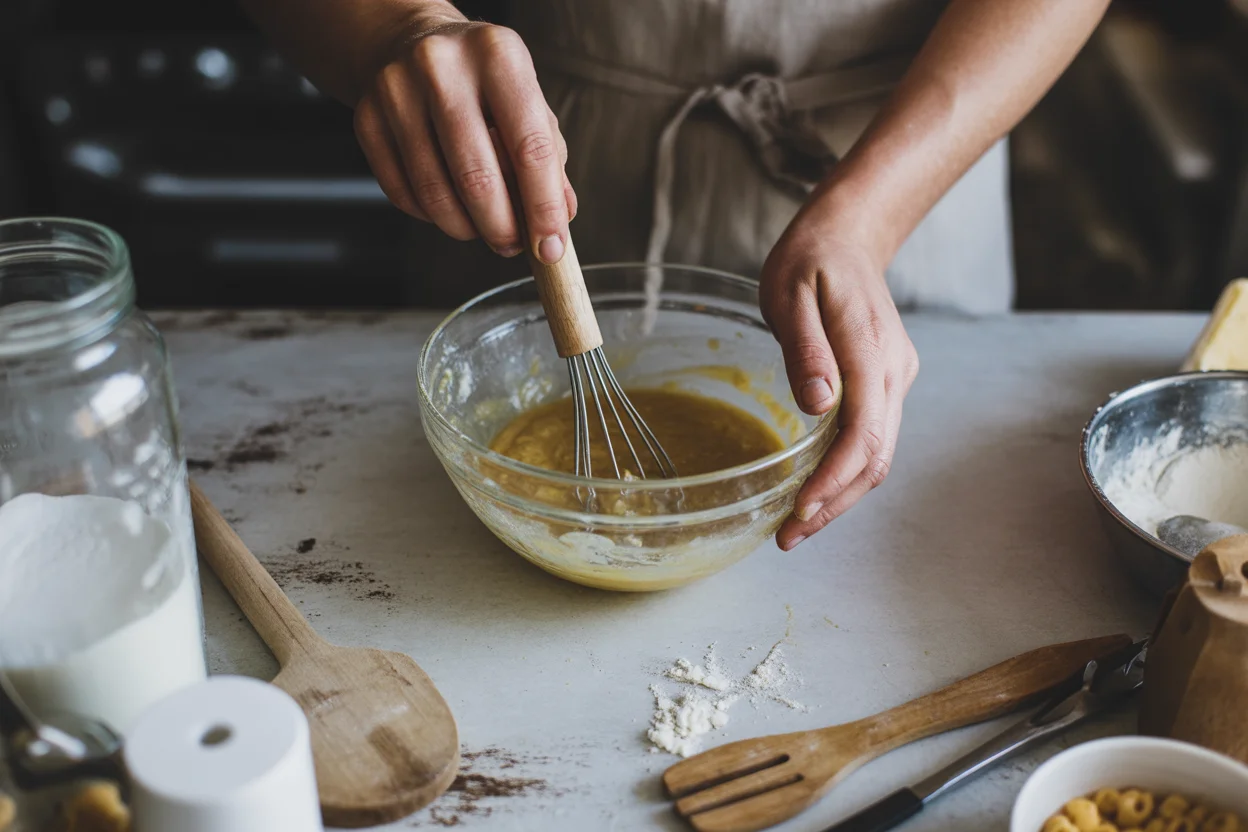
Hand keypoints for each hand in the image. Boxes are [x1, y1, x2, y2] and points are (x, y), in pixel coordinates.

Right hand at [352, 18, 576, 262]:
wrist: (410, 42)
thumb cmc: (482, 83)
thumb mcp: (526, 102)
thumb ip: (549, 160)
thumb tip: (558, 219)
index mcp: (498, 56)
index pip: (529, 147)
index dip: (543, 208)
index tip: (550, 248)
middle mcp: (443, 67)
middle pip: (477, 177)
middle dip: (501, 227)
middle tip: (512, 245)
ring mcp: (396, 90)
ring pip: (435, 193)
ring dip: (464, 227)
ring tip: (481, 228)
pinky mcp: (366, 118)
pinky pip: (402, 193)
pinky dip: (430, 216)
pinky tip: (447, 208)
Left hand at [760, 214, 918, 550]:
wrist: (849, 234)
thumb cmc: (810, 259)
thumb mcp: (789, 293)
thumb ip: (804, 348)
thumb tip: (817, 405)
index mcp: (868, 350)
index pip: (862, 434)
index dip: (833, 482)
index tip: (799, 514)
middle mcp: (893, 371)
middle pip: (876, 457)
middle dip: (834, 504)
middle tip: (787, 537)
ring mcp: (896, 377)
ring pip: (879, 453)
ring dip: (841, 494)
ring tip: (796, 524)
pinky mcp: (888, 380)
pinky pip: (874, 436)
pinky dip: (846, 469)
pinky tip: (815, 486)